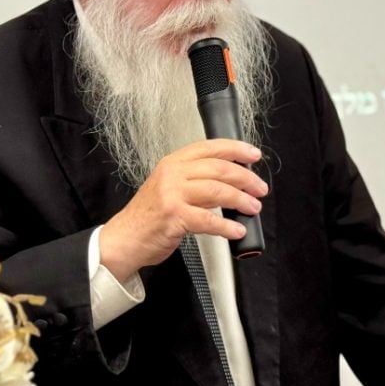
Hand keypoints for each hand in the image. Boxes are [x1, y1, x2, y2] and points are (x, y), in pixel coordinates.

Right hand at [99, 139, 266, 280]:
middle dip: (245, 177)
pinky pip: (208, 220)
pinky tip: (236, 230)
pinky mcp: (174, 217)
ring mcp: (172, 195)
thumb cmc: (149, 216)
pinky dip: (227, 226)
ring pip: (216, 191)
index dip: (236, 149)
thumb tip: (231, 182)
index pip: (210, 148)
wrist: (125, 238)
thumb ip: (196, 180)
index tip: (253, 155)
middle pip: (218, 168)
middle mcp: (172, 174)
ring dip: (240, 200)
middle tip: (259, 188)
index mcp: (173, 163)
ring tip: (253, 207)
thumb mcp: (169, 187)